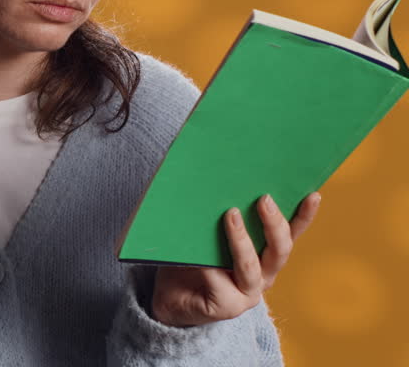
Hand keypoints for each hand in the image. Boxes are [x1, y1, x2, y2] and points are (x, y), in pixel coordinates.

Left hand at [150, 192, 321, 326]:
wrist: (170, 297)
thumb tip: (220, 179)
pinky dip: (208, 266)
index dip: (304, 216)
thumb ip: (219, 213)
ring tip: (231, 214)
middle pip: (279, 250)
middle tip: (264, 199)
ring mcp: (247, 292)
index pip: (290, 233)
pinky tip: (196, 254)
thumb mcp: (206, 233)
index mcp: (265, 255)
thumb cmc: (190, 259)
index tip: (313, 194)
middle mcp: (263, 274)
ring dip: (241, 239)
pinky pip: (220, 282)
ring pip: (250, 265)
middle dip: (274, 224)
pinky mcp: (228, 306)